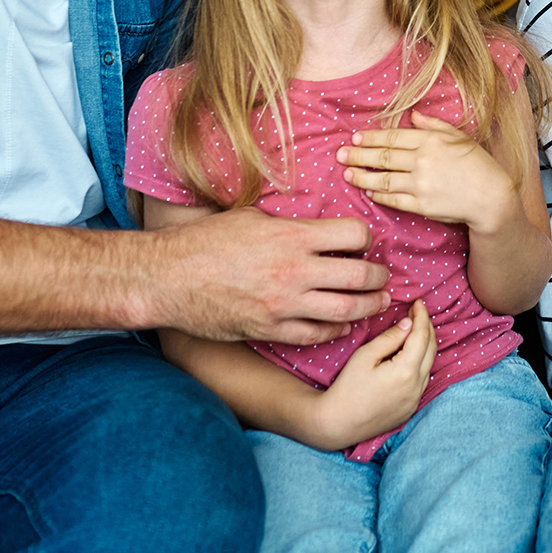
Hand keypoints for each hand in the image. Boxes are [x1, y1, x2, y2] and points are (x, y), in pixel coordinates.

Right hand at [150, 210, 390, 344]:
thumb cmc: (205, 242)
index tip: (364, 242)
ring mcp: (284, 305)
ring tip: (378, 302)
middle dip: (379, 276)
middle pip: (359, 276)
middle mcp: (294, 271)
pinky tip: (343, 325)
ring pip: (346, 310)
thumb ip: (287, 222)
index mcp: (291, 236)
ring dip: (369, 306)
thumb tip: (313, 222)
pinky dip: (336, 330)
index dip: (365, 237)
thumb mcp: (250, 217)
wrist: (168, 278)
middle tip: (383, 276)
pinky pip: (316, 335)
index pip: (353, 235)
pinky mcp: (271, 329)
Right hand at [315, 300, 437, 447]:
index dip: (421, 317)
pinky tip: (410, 354)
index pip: (421, 337)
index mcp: (406, 372)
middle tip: (418, 312)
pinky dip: (420, 362)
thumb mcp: (365, 356)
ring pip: (429, 365)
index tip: (418, 302)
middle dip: (426, 328)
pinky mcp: (410, 408)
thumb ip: (390, 338)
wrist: (338, 422)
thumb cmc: (347, 387)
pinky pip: (422, 379)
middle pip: (431, 350)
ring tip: (414, 329)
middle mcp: (416, 387)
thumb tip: (408, 324)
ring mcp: (415, 400)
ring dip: (425, 345)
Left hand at [341, 112, 519, 235]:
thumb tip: (413, 116)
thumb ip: (434, 126)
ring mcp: (421, 184)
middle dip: (358, 155)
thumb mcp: (459, 137)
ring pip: (382, 179)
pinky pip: (394, 199)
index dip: (371, 137)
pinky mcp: (422, 205)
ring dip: (362, 177)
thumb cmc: (479, 165)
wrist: (492, 198)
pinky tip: (368, 192)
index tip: (355, 137)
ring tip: (347, 174)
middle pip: (382, 157)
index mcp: (431, 141)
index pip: (393, 137)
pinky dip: (379, 196)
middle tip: (340, 154)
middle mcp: (422, 161)